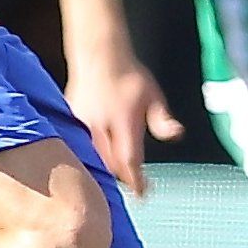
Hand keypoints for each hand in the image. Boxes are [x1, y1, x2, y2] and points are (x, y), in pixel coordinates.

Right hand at [65, 55, 182, 197]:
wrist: (98, 54)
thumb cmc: (128, 74)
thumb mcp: (153, 94)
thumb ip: (162, 119)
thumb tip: (176, 133)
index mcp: (123, 121)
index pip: (130, 160)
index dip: (136, 181)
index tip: (143, 193)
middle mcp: (101, 126)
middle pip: (111, 165)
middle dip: (124, 177)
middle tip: (136, 184)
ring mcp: (83, 124)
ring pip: (95, 158)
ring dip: (108, 169)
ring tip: (120, 175)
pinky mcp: (71, 121)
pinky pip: (81, 147)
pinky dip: (92, 156)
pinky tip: (100, 159)